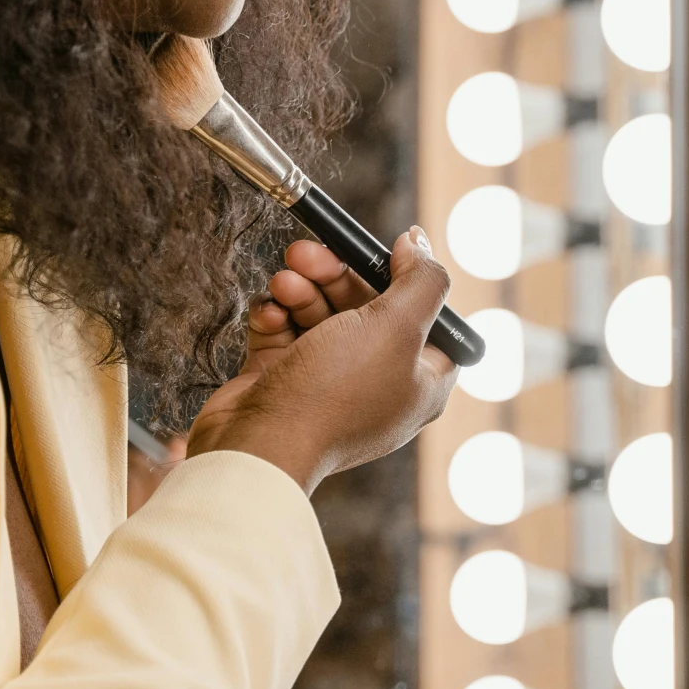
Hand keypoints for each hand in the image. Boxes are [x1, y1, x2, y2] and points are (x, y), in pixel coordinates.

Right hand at [188, 230, 458, 493]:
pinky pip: (284, 332)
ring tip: (284, 282)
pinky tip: (270, 313)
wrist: (258, 445)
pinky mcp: (283, 379)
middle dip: (337, 275)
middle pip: (367, 307)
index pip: (431, 320)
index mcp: (420, 383)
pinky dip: (276, 316)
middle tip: (308, 254)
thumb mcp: (397, 328)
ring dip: (301, 289)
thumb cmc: (333, 394)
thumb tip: (419, 243)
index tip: (386, 252)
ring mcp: (328, 383)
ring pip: (320, 313)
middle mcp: (377, 384)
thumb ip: (422, 280)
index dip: (410, 281)